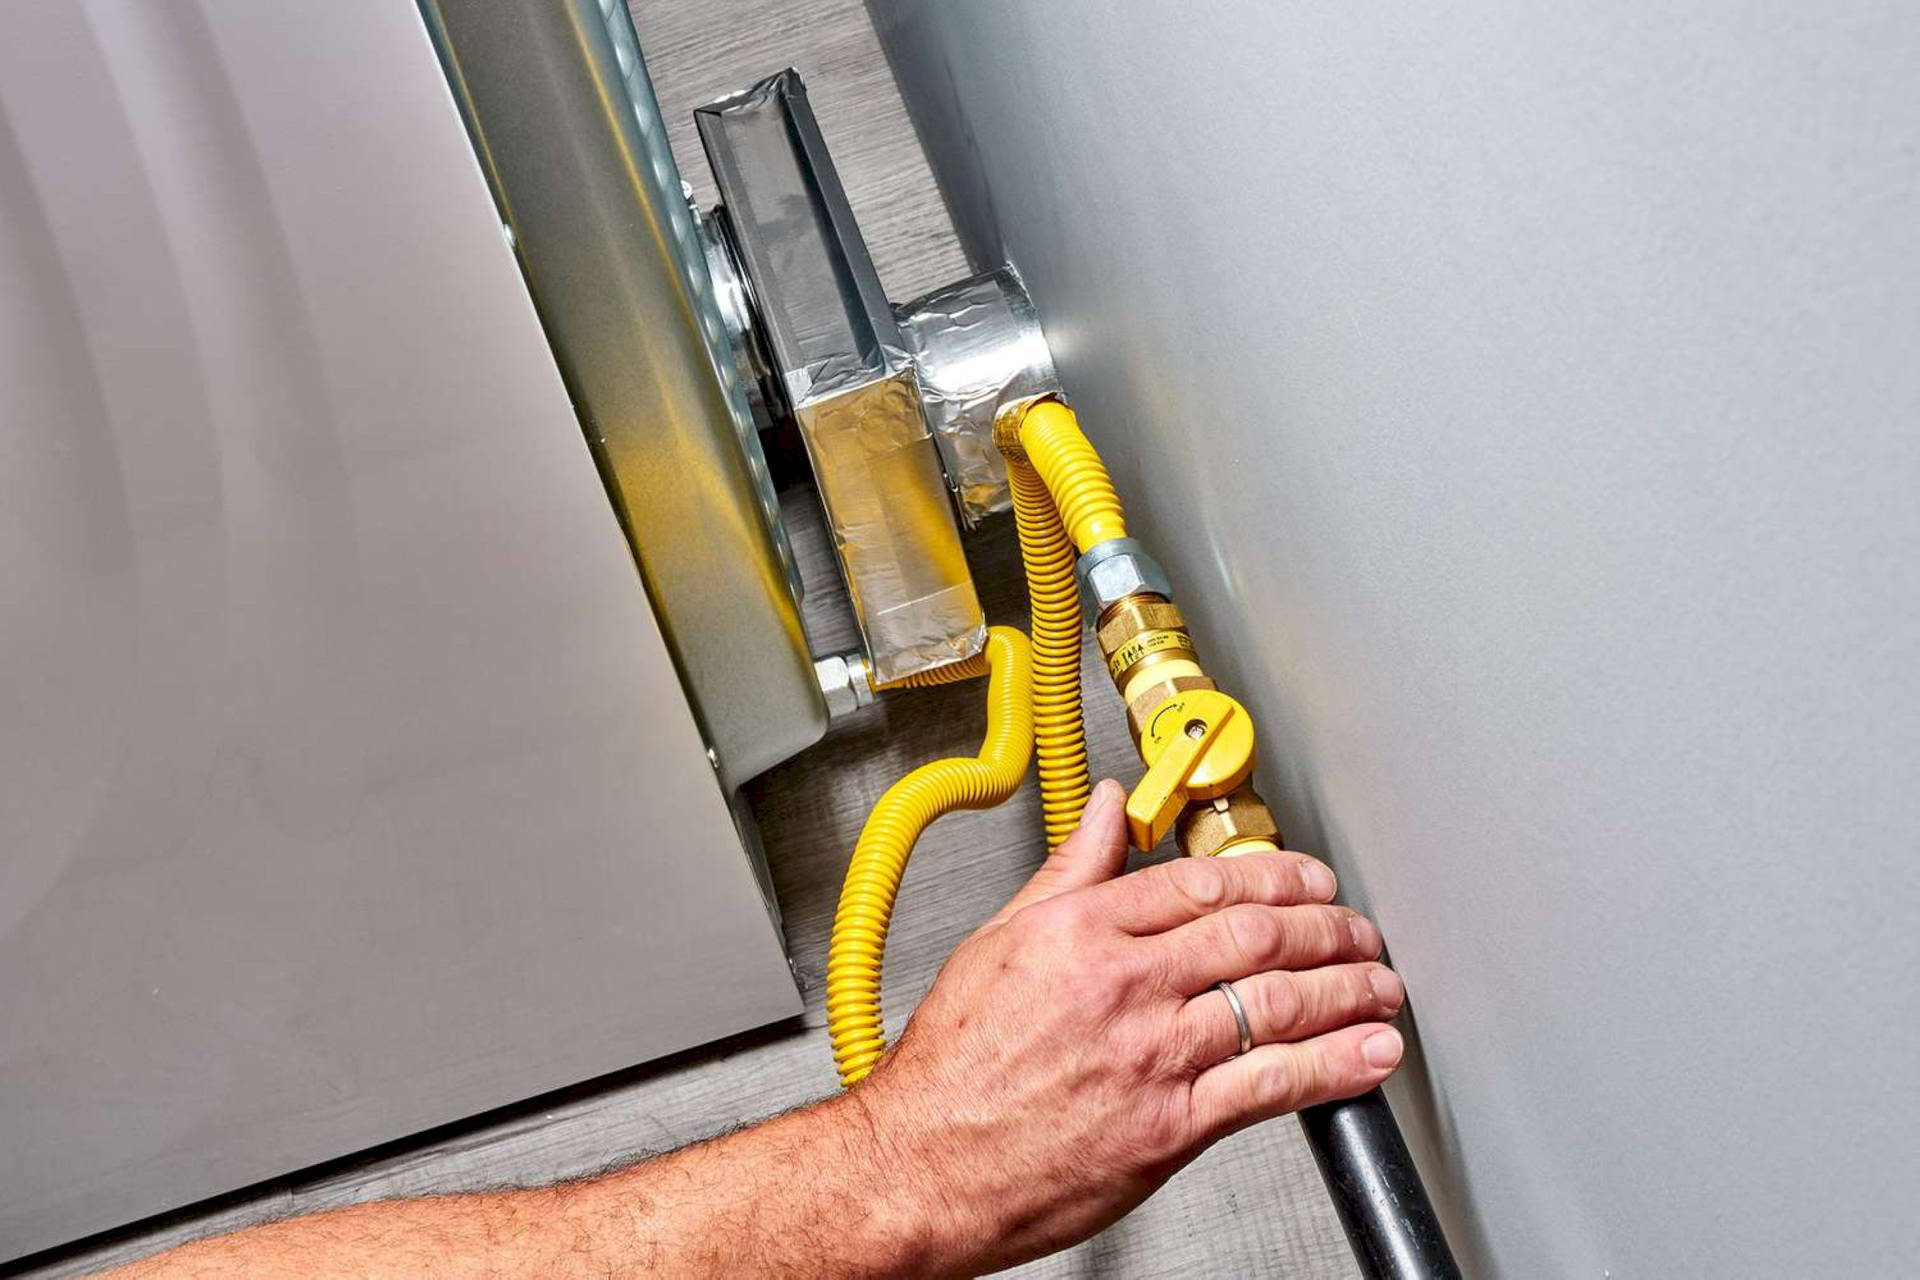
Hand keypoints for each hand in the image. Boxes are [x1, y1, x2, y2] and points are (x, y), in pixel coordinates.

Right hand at [853, 778, 1405, 1275]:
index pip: (1201, 882)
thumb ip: (1067, 871)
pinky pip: (1272, 1084)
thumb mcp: (997, 941)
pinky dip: (1333, 1065)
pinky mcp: (1170, 1124)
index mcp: (1081, 930)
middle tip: (1356, 928)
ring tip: (1379, 983)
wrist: (922, 1163)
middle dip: (1324, 925)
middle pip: (1254, 934)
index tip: (1306, 880)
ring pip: (1276, 1002)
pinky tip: (1367, 1053)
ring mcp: (1152, 1054)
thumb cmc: (951, 1067)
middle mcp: (1124, 984)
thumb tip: (1105, 809)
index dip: (1272, 875)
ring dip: (1345, 987)